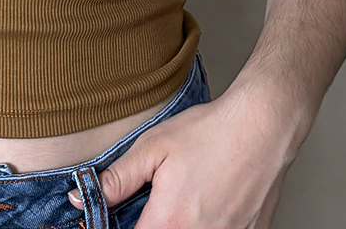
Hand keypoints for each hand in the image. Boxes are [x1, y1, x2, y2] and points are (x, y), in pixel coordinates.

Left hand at [66, 77, 309, 228]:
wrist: (263, 126)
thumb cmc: (210, 133)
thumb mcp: (154, 147)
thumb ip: (117, 179)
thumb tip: (82, 199)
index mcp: (168, 223)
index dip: (119, 228)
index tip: (119, 218)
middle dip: (153, 224)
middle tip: (157, 205)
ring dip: (180, 224)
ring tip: (185, 201)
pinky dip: (209, 224)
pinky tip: (209, 203)